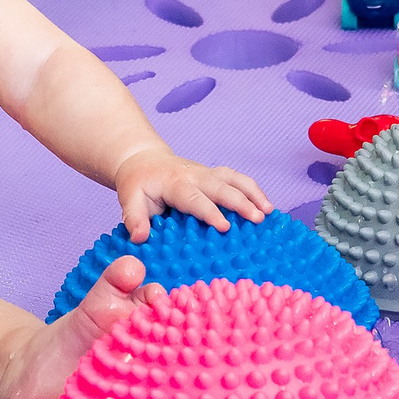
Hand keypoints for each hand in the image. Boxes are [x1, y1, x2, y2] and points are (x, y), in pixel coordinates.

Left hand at [112, 147, 272, 243]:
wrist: (144, 160)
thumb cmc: (138, 183)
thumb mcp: (129, 198)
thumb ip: (134, 218)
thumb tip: (139, 238)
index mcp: (175, 183)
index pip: (194, 198)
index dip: (210, 212)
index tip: (225, 226)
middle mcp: (195, 175)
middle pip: (222, 186)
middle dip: (241, 202)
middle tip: (258, 219)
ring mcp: (207, 173)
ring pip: (234, 178)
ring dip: (253, 192)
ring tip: (269, 212)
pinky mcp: (215, 174)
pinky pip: (237, 179)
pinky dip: (253, 189)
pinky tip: (266, 205)